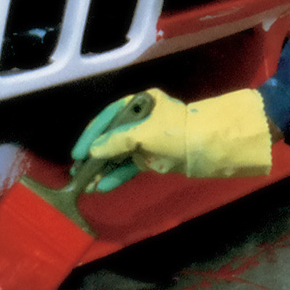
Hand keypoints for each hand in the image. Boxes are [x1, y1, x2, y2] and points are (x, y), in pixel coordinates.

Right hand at [71, 88, 273, 191]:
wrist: (212, 146)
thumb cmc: (177, 133)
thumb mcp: (144, 134)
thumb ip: (116, 141)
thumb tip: (93, 151)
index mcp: (141, 104)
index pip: (109, 117)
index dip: (92, 134)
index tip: (76, 152)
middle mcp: (143, 119)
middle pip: (113, 136)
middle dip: (95, 153)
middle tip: (77, 171)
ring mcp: (150, 140)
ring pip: (121, 153)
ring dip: (104, 167)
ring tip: (87, 182)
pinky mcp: (156, 157)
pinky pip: (132, 165)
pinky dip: (118, 175)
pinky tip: (103, 185)